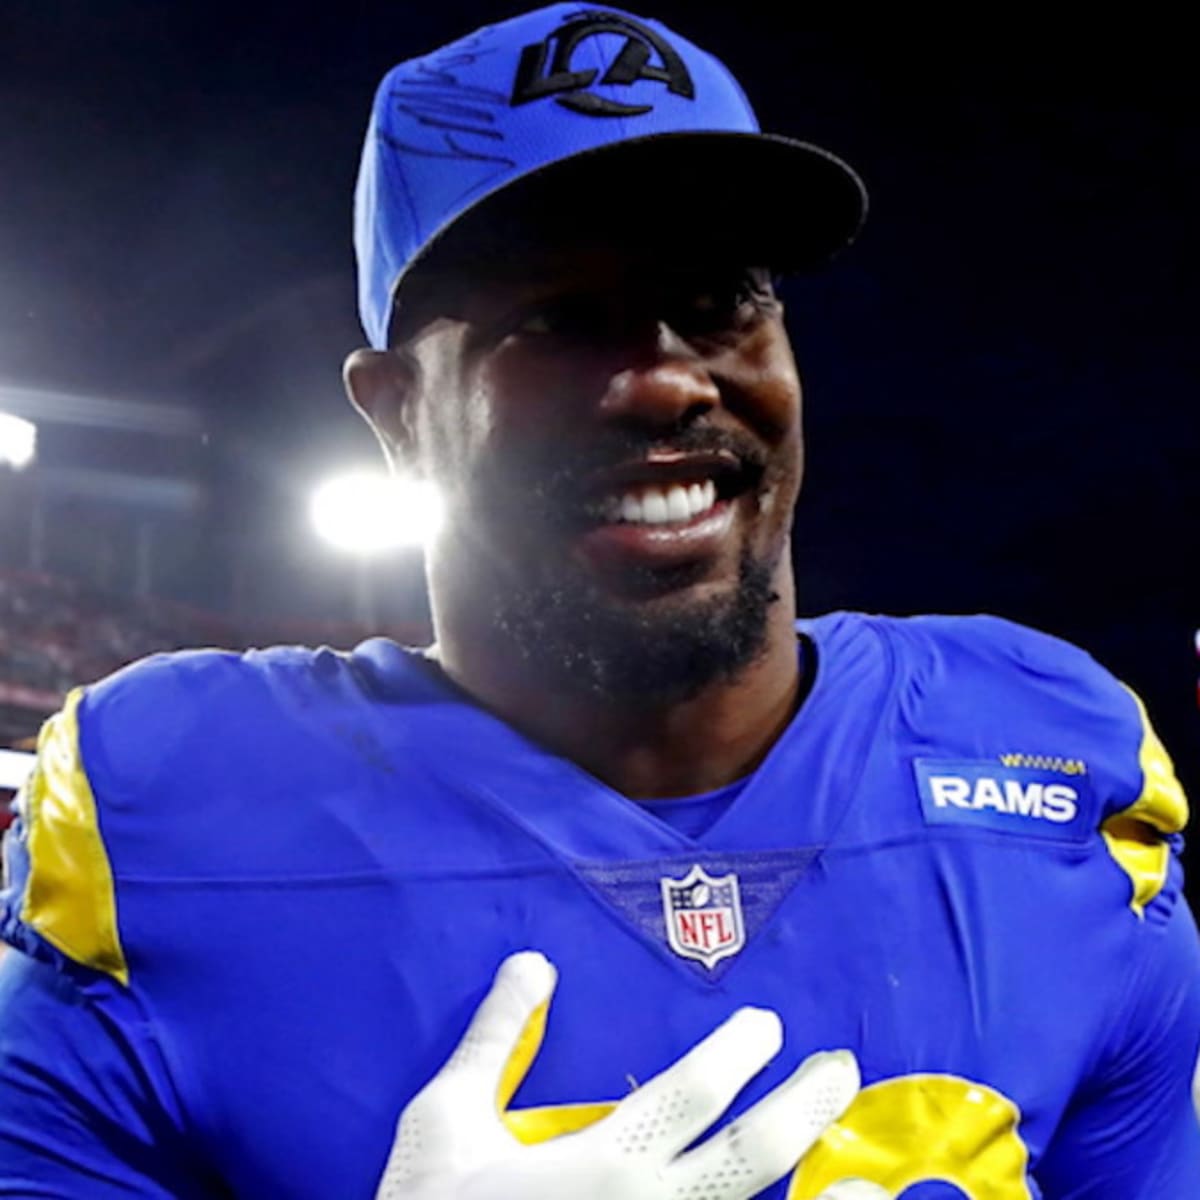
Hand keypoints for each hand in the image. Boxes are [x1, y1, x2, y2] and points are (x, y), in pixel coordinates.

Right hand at [375, 950, 862, 1199]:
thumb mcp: (446, 1119)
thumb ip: (494, 1037)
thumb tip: (533, 961)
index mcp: (602, 1164)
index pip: (694, 1093)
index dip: (741, 1052)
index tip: (766, 1024)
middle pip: (752, 1156)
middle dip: (804, 1106)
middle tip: (838, 1067)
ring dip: (816, 1191)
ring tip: (859, 1171)